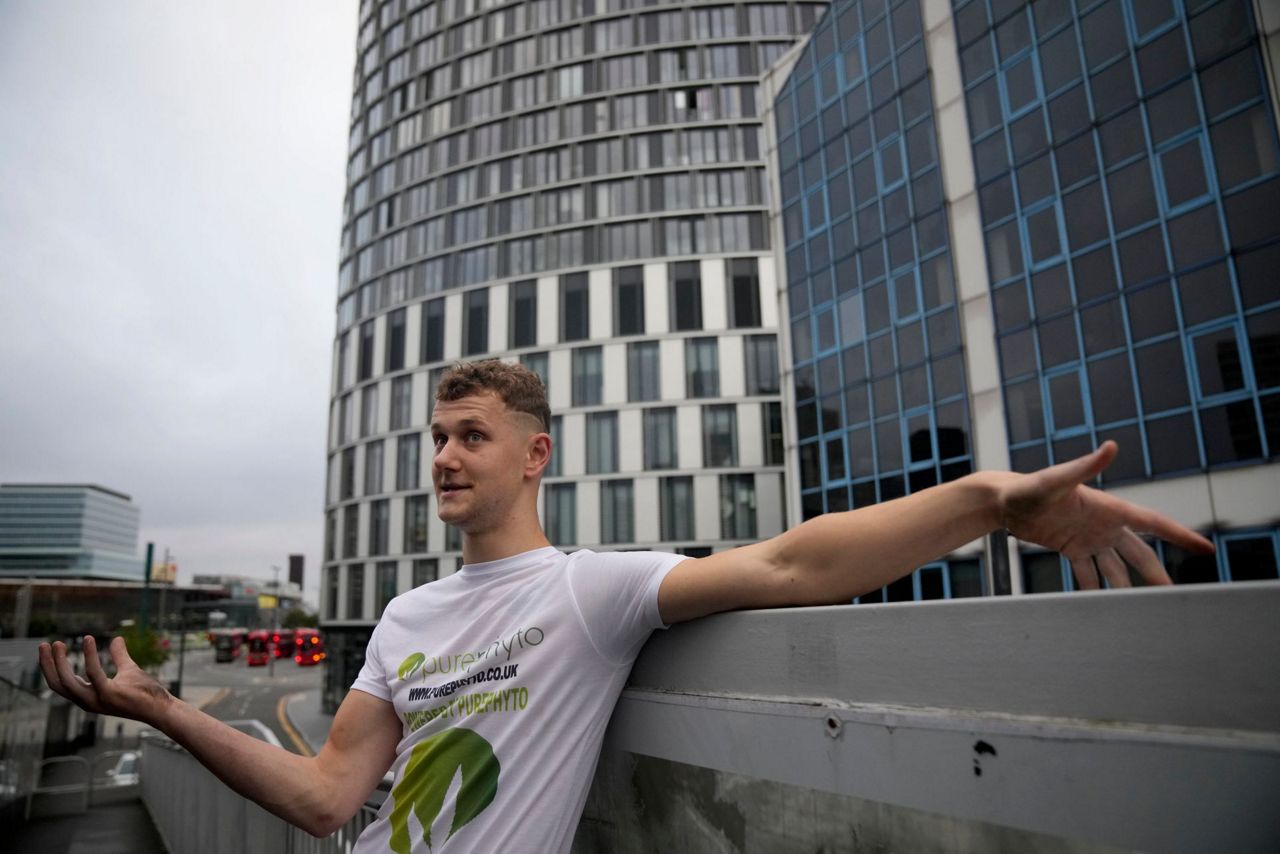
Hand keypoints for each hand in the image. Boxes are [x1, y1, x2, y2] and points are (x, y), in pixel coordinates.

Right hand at [38, 635, 172, 725]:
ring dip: (59, 662)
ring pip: (68, 682)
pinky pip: (94, 673)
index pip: (61, 684)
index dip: (51, 668)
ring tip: (58, 643)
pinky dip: (89, 656)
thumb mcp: (128, 670)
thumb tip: (117, 639)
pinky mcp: (109, 695)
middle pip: (58, 684)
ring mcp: (98, 700)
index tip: (49, 649)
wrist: (161, 707)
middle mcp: (88, 701)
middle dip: (48, 665)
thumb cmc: (144, 691)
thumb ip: (119, 655)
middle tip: (45, 644)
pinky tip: (88, 639)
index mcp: (88, 697)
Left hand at [993, 441, 1213, 588]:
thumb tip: (1111, 446)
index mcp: (1109, 508)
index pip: (1153, 523)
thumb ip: (1086, 465)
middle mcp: (1103, 524)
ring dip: (1127, 585)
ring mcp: (1088, 537)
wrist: (1005, 500)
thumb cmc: (1030, 487)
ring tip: (1142, 608)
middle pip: (1138, 552)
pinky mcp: (1070, 548)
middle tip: (1175, 595)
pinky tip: (1104, 605)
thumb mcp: (1058, 479)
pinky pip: (1088, 572)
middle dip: (1156, 572)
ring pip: (1115, 566)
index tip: (1205, 548)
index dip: (1179, 535)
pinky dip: (1095, 587)